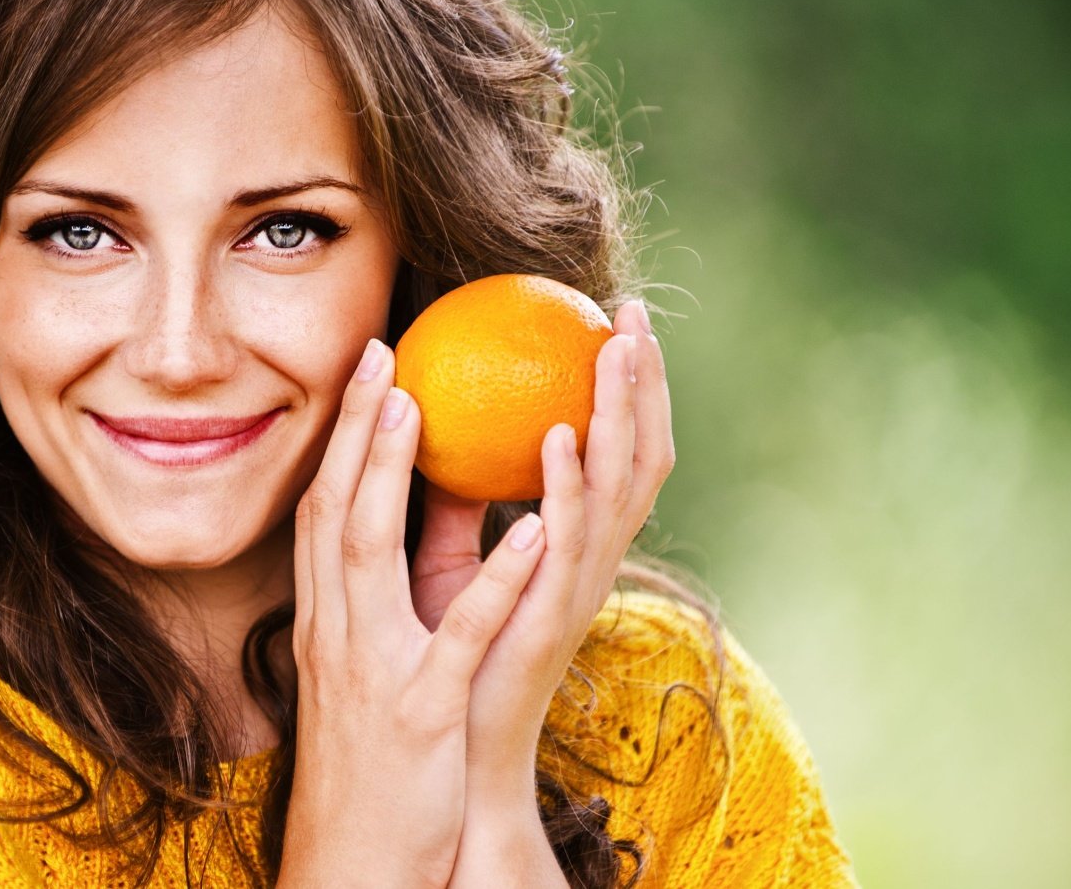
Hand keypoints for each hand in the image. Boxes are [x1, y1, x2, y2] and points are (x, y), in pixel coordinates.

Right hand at [278, 338, 550, 888]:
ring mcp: (373, 667)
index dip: (344, 434)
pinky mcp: (419, 710)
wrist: (355, 858)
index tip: (371, 365)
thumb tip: (434, 514)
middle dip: (354, 429)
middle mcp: (337, 631)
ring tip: (423, 406)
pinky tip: (530, 532)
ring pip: (368, 554)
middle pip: (334, 509)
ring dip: (391, 475)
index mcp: (330, 617)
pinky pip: (457, 635)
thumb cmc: (375, 754)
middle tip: (384, 353)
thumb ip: (394, 588)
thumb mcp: (376, 660)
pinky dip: (491, 579)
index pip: (325, 508)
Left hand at [409, 299, 674, 880]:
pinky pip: (567, 546)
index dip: (629, 392)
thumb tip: (426, 430)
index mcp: (575, 550)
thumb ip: (457, 507)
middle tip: (635, 314)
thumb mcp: (455, 569)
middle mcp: (589, 565)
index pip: (619, 456)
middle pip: (638, 460)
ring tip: (615, 349)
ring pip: (617, 492)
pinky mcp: (548, 623)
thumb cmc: (457, 661)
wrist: (456, 755)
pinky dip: (567, 487)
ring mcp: (575, 593)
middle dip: (643, 385)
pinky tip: (557, 434)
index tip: (617, 322)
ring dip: (620, 416)